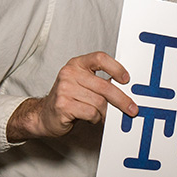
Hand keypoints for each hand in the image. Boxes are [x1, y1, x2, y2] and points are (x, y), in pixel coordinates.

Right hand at [7, 52, 137, 141]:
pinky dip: (95, 118)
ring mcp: (64, 89)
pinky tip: (92, 118)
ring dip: (105, 112)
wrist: (44, 115)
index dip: (116, 68)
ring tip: (103, 115)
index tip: (127, 79)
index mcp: (77, 64)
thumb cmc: (69, 99)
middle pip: (104, 85)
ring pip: (99, 102)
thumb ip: (101, 83)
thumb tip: (127, 91)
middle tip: (132, 109)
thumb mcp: (83, 84)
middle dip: (122, 99)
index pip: (100, 58)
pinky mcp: (63, 105)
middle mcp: (69, 73)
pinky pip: (91, 112)